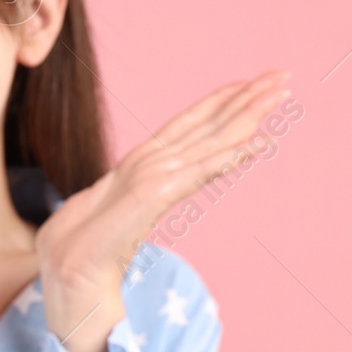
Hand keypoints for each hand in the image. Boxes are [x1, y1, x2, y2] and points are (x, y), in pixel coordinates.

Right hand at [36, 70, 291, 351]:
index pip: (190, 126)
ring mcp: (151, 177)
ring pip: (209, 138)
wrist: (69, 276)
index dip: (222, 103)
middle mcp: (151, 164)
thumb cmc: (89, 254)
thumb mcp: (123, 218)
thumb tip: (148, 199)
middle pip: (206, 123)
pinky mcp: (151, 196)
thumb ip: (138, 201)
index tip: (256, 87)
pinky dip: (229, 155)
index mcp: (143, 166)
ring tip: (278, 90)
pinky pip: (199, 172)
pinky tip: (257, 143)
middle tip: (282, 75)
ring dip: (246, 113)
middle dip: (245, 98)